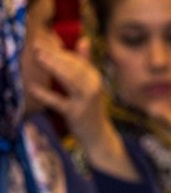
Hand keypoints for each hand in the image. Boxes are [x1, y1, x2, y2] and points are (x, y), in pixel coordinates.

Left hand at [28, 45, 137, 180]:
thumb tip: (84, 40)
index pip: (77, 60)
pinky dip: (45, 95)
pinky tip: (32, 88)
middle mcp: (93, 87)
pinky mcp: (76, 114)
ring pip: (69, 80)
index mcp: (95, 78)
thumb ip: (86, 63)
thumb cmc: (91, 108)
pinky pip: (59, 103)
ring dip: (53, 67)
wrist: (99, 135)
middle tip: (37, 46)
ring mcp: (85, 101)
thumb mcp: (90, 84)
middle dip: (55, 55)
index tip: (44, 42)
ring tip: (38, 57)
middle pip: (73, 67)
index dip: (60, 50)